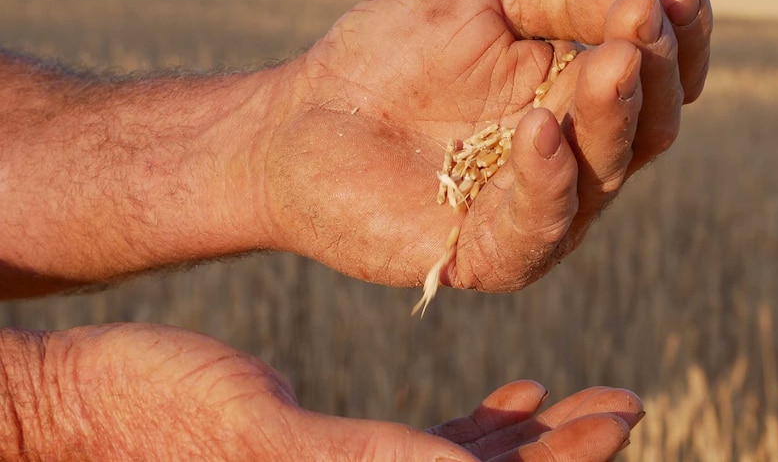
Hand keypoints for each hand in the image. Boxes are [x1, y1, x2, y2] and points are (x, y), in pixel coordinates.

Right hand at [1, 324, 643, 460]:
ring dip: (532, 438)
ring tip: (584, 399)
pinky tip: (516, 393)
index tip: (621, 417)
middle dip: (564, 452)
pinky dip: (476, 428)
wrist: (85, 401)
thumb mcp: (261, 438)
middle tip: (623, 404)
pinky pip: (425, 451)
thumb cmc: (149, 417)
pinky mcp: (335, 453)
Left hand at [263, 0, 712, 291]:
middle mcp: (570, 155)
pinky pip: (539, 225)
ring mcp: (536, 208)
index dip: (679, 39)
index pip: (655, 74)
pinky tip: (536, 129)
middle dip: (650, 72)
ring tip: (610, 60)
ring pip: (604, 174)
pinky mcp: (491, 252)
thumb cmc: (390, 54)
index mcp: (573, 91)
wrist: (303, 119)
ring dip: (611, 117)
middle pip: (644, 126)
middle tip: (640, 22)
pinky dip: (547, 179)